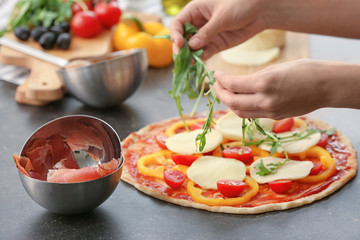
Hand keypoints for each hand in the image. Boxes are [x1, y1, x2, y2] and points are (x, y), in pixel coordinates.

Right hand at [170, 0, 265, 59]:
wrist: (260, 11)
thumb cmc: (241, 4)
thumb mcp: (222, 17)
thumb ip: (207, 32)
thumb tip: (191, 45)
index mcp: (195, 10)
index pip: (178, 23)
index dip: (175, 34)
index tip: (180, 44)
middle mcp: (198, 23)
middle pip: (183, 38)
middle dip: (181, 49)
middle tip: (182, 58)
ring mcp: (206, 35)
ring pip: (192, 48)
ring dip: (190, 56)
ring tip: (189, 64)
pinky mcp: (215, 45)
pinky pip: (204, 53)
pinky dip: (200, 59)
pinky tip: (198, 64)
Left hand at [213, 59, 359, 118]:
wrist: (326, 86)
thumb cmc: (303, 70)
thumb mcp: (275, 67)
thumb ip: (254, 78)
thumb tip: (237, 83)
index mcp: (264, 83)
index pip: (232, 85)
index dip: (220, 80)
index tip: (215, 74)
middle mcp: (264, 100)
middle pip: (231, 102)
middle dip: (220, 93)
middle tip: (216, 84)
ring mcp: (270, 112)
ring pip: (239, 112)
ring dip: (229, 103)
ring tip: (225, 92)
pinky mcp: (275, 117)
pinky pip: (252, 114)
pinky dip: (242, 107)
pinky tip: (240, 99)